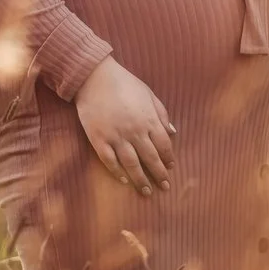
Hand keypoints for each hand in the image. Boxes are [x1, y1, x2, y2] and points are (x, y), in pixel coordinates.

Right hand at [73, 56, 176, 195]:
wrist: (94, 78)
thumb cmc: (125, 83)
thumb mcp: (149, 94)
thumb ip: (162, 114)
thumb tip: (174, 132)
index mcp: (149, 120)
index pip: (164, 145)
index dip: (168, 158)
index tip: (170, 168)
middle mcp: (135, 131)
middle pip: (151, 158)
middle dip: (159, 174)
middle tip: (165, 187)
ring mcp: (116, 136)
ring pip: (132, 164)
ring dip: (141, 180)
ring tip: (147, 192)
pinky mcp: (99, 139)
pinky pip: (109, 161)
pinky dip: (117, 172)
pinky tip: (124, 181)